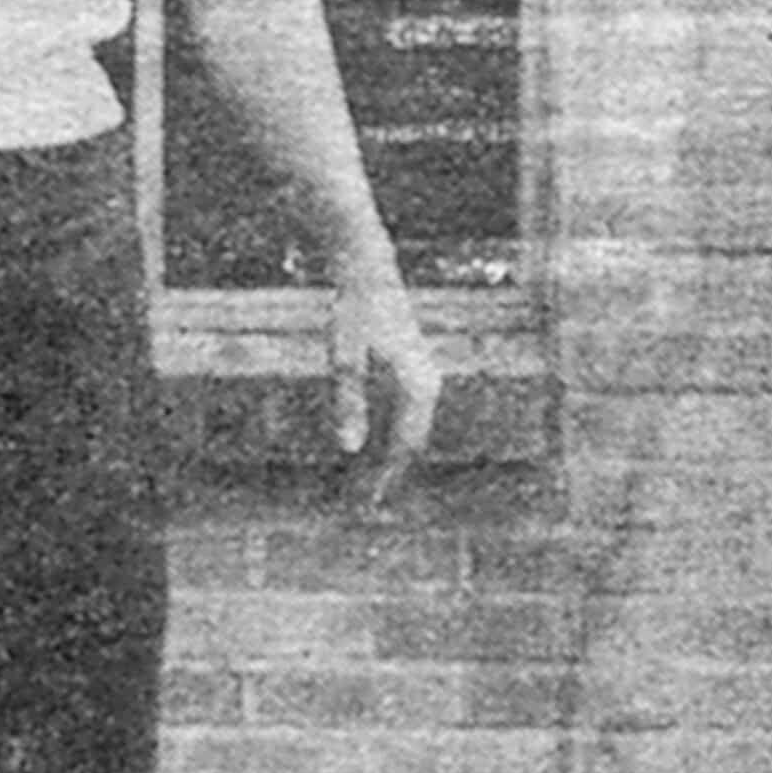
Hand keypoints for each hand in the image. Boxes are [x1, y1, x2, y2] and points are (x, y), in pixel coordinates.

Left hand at [329, 257, 441, 508]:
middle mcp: (428, 384)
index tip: (365, 503)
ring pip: (407, 432)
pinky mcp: (409, 373)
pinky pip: (402, 417)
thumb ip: (347, 399)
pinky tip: (366, 453)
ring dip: (387, 459)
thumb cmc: (354, 307)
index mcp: (419, 384)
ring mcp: (422, 378)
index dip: (386, 477)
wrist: (368, 267)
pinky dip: (385, 438)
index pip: (405, 445)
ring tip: (362, 488)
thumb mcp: (343, 354)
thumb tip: (349, 448)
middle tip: (361, 506)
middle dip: (387, 475)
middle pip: (409, 443)